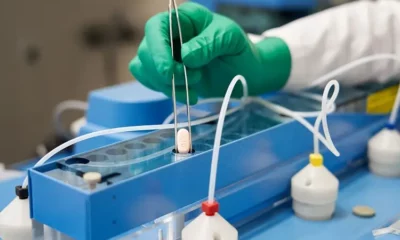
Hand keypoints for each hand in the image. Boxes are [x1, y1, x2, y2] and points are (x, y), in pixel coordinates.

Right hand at [129, 2, 290, 103]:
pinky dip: (169, 92)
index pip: (155, 28)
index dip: (157, 50)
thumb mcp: (229, 37)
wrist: (243, 70)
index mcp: (181, 18)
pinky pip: (153, 83)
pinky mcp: (166, 75)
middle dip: (166, 72)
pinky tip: (189, 94)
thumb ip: (209, 43)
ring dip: (167, 84)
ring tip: (195, 86)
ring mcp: (164, 56)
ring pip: (145, 70)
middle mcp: (168, 35)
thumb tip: (185, 56)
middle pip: (146, 52)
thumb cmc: (237, 47)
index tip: (169, 71)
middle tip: (195, 78)